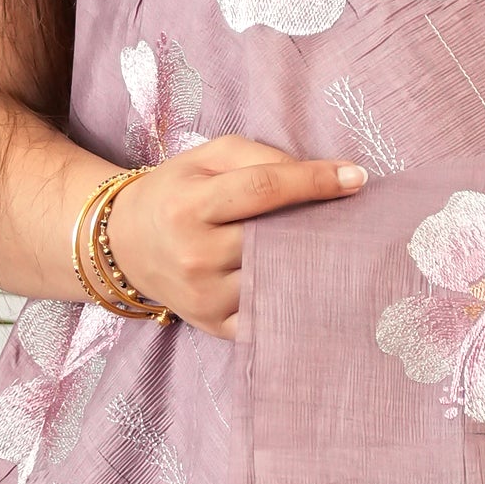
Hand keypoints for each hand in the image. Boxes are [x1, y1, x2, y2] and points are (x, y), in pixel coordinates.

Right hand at [101, 134, 366, 338]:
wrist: (127, 244)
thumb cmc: (177, 192)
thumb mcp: (208, 158)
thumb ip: (259, 156)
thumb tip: (319, 174)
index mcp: (191, 206)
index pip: (263, 189)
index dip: (315, 181)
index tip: (357, 177)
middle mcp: (196, 255)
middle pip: (276, 239)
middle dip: (320, 226)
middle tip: (354, 218)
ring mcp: (206, 298)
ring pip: (279, 280)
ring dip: (315, 265)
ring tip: (340, 250)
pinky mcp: (217, 326)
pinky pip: (270, 317)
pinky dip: (297, 301)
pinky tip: (318, 284)